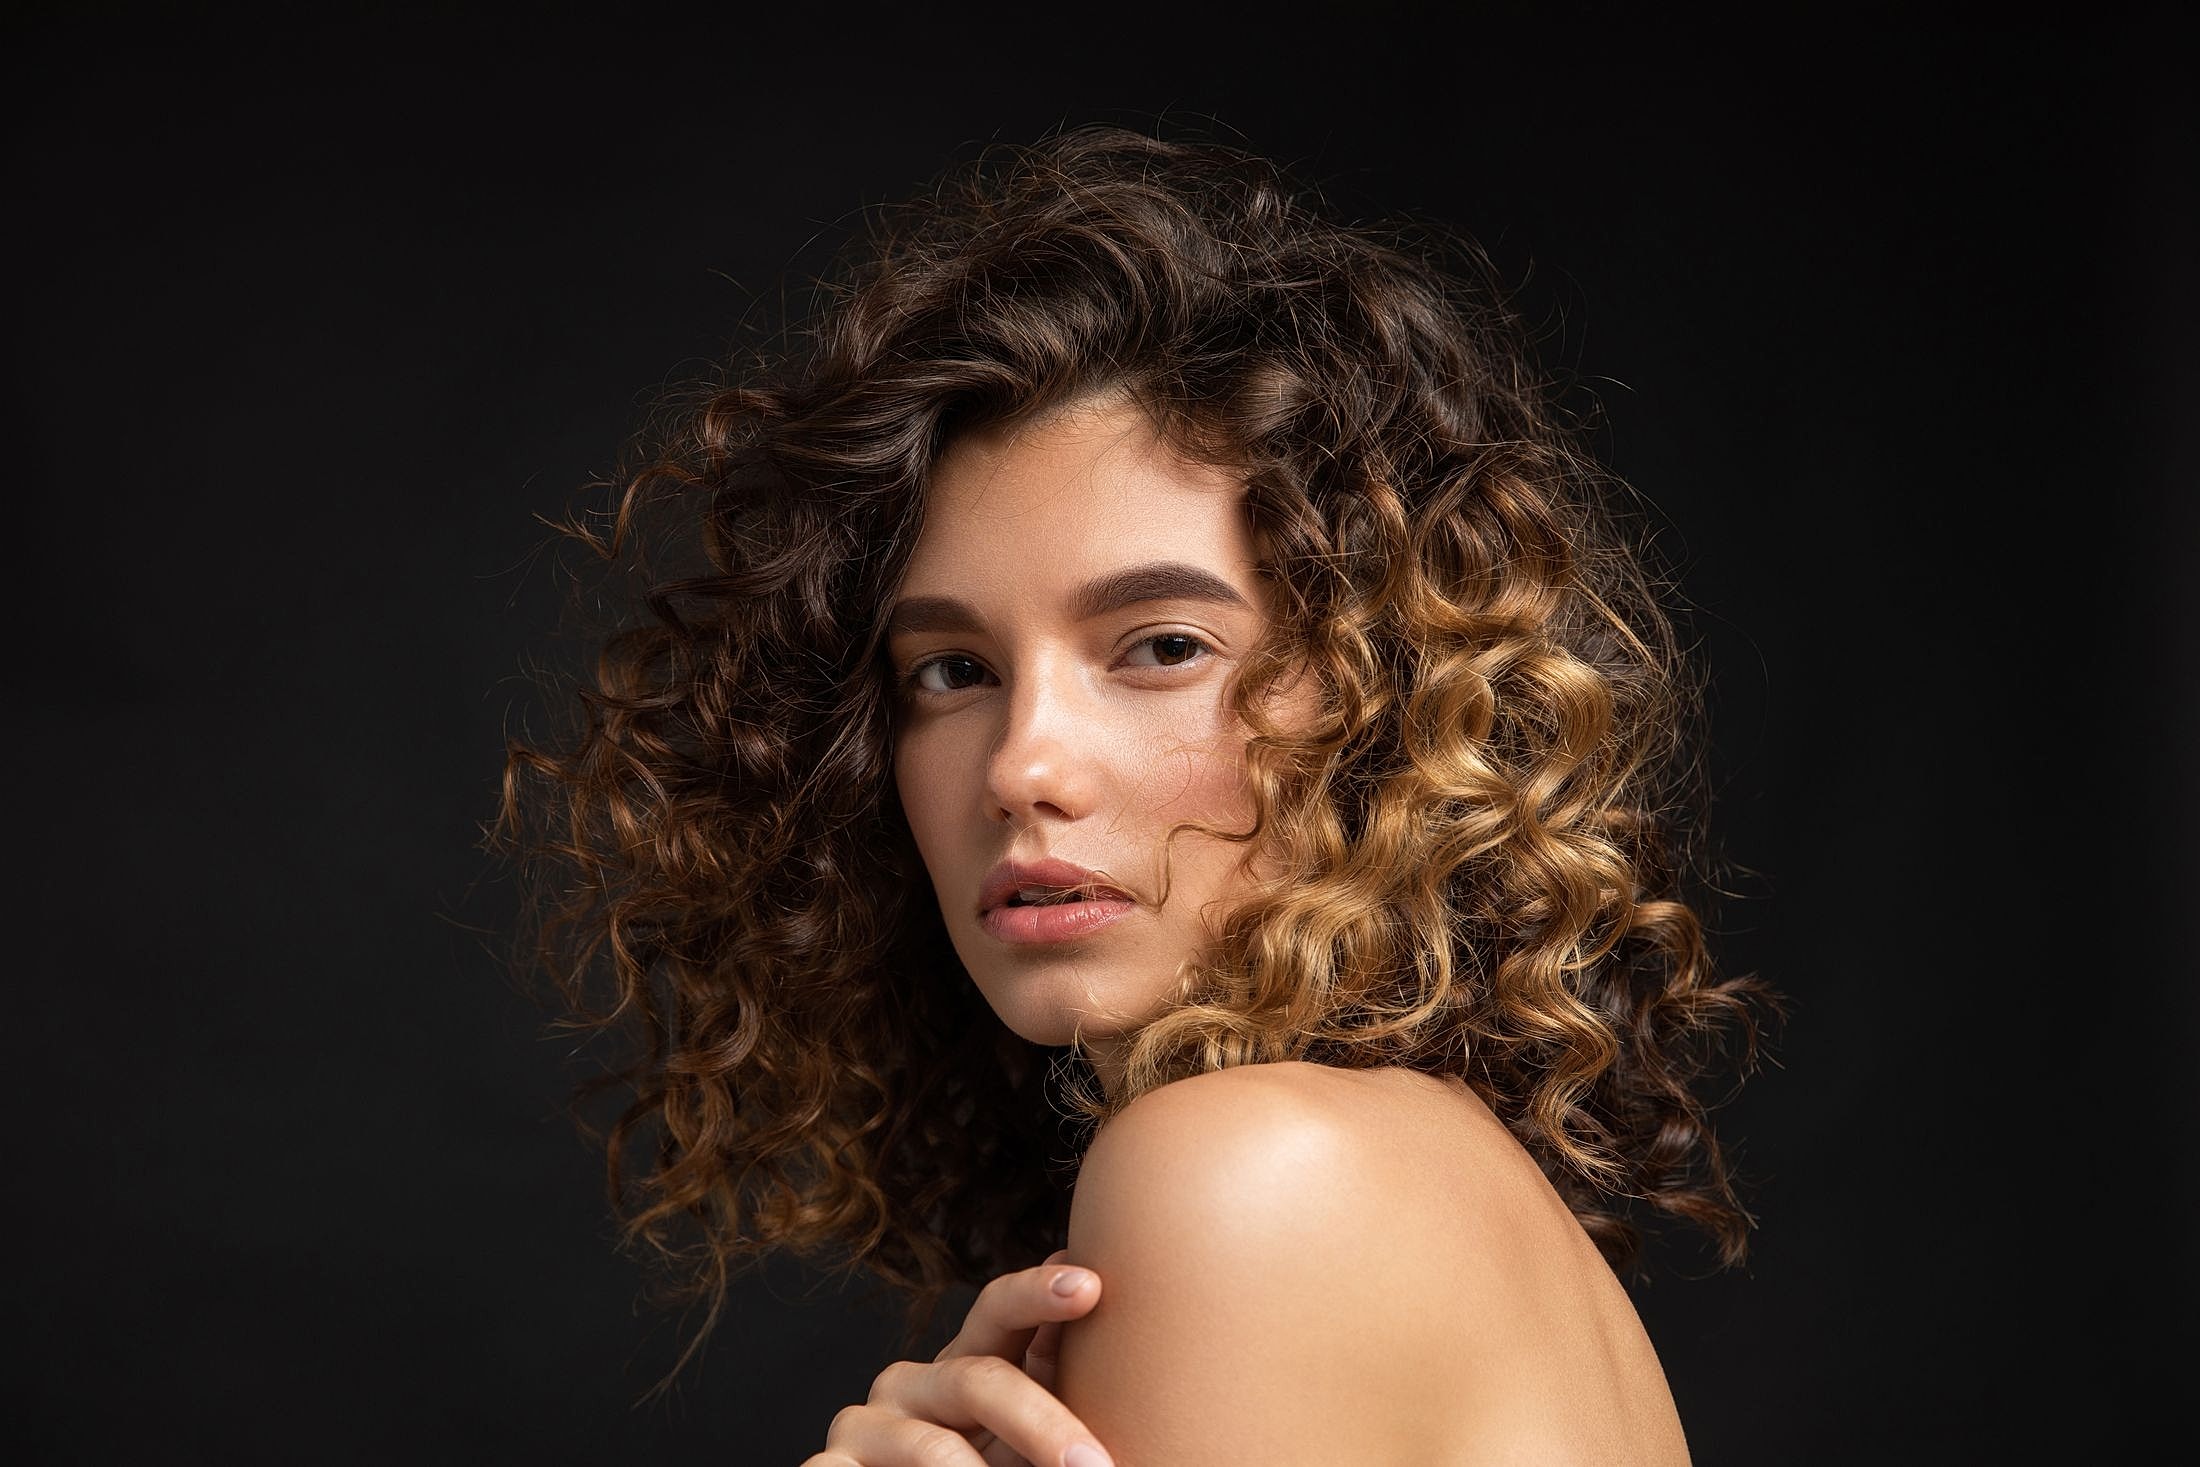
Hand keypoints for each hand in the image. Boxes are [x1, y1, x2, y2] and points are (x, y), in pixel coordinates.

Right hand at [802, 1249, 1112, 1466]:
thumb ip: (1048, 1369)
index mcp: (961, 1366)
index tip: (1090, 1286)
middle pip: (977, 1379)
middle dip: (1043, 1425)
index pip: (997, 1311)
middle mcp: (907, 1385)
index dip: (1037, 1293)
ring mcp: (861, 1428)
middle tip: (1096, 1466)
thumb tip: (1090, 1282)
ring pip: (932, 1445)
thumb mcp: (1023, 1434)